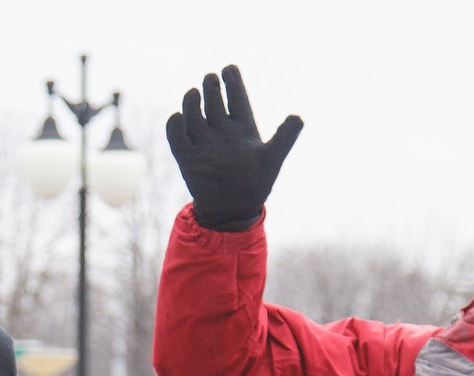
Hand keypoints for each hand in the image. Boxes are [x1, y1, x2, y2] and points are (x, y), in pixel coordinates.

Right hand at [163, 65, 302, 232]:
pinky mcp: (186, 157)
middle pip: (213, 101)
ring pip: (193, 113)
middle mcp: (221, 130)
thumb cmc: (256, 184)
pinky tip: (179, 117)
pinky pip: (176, 136)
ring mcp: (203, 142)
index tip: (229, 68)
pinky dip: (175, 125)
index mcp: (242, 126)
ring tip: (193, 93)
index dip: (233, 81)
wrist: (233, 209)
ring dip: (192, 102)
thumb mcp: (273, 159)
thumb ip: (285, 137)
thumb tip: (298, 117)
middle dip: (211, 88)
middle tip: (210, 78)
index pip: (237, 97)